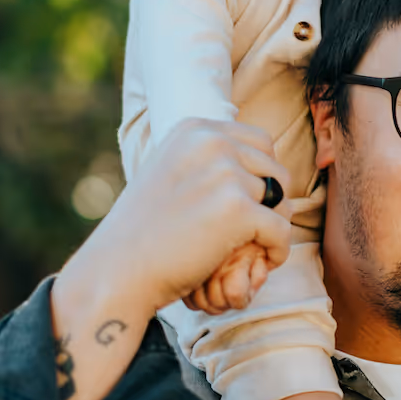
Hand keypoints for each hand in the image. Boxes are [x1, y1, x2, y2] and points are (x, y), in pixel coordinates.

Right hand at [70, 118, 292, 319]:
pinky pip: (282, 230)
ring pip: (281, 201)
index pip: (261, 143)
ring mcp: (226, 174)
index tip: (249, 205)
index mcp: (195, 130)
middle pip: (276, 169)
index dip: (262, 177)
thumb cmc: (143, 231)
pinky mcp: (238, 209)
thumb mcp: (170, 172)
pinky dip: (277, 251)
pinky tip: (261, 263)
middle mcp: (212, 143)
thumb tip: (257, 160)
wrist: (118, 270)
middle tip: (254, 232)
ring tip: (250, 249)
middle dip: (272, 202)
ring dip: (272, 228)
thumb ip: (207, 160)